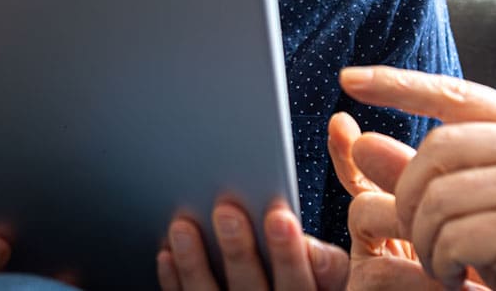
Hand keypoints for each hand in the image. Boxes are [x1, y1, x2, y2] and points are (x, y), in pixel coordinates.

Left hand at [155, 201, 347, 290]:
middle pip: (251, 288)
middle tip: (226, 213)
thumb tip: (309, 243)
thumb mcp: (328, 284)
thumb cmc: (301, 288)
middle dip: (238, 250)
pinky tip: (167, 254)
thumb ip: (326, 265)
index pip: (299, 282)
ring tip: (183, 228)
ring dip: (195, 263)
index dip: (289, 252)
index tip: (279, 217)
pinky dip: (175, 281)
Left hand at [339, 66, 495, 290]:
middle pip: (436, 149)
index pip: (453, 93)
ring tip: (445, 262)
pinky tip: (461, 277)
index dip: (396, 85)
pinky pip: (453, 238)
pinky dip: (443, 265)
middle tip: (419, 238)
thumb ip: (422, 173)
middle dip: (409, 199)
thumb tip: (359, 142)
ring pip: (438, 197)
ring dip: (426, 242)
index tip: (348, 80)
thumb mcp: (473, 203)